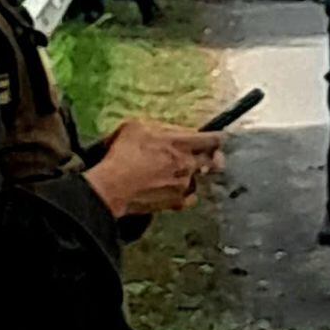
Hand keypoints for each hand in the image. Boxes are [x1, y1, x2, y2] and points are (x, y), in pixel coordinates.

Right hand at [85, 119, 223, 217]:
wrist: (112, 186)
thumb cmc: (122, 154)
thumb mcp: (137, 127)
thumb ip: (159, 128)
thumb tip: (166, 132)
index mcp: (181, 142)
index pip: (213, 139)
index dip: (218, 138)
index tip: (217, 139)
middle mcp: (188, 163)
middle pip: (213, 161)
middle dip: (212, 158)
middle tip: (203, 156)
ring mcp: (184, 184)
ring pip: (199, 178)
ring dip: (193, 175)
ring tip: (177, 173)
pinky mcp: (176, 202)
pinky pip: (190, 198)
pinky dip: (186, 194)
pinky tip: (175, 189)